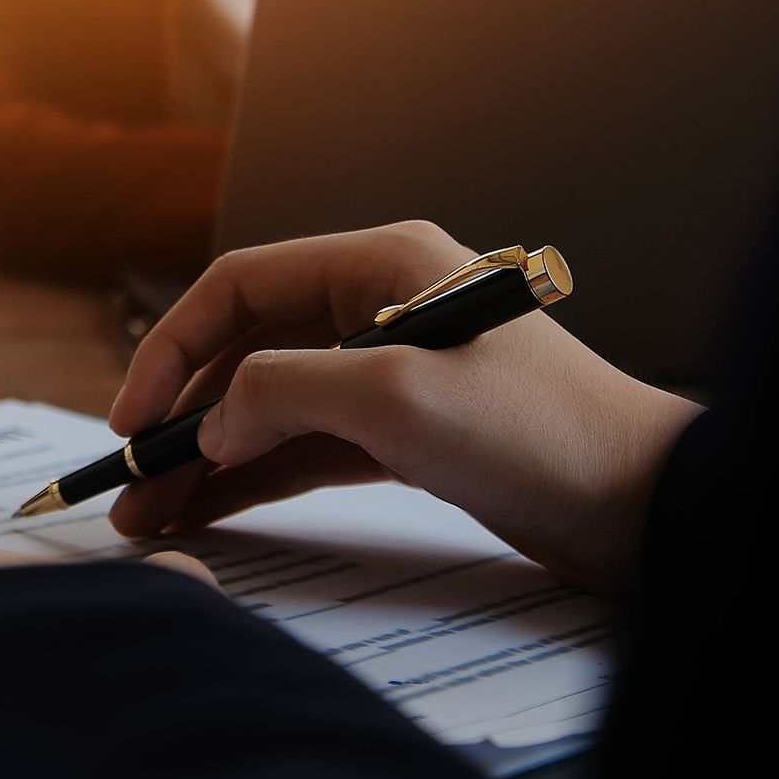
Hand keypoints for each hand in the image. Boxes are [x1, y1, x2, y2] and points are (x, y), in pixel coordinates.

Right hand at [107, 222, 703, 590]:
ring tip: (151, 514)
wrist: (647, 508)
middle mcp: (378, 306)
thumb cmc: (544, 434)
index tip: (132, 418)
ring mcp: (389, 371)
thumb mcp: (397, 398)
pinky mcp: (404, 433)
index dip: (172, 349)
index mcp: (382, 264)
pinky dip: (255, 476)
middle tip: (130, 482)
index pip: (239, 286)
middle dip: (182, 417)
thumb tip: (212, 420)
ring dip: (209, 457)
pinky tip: (208, 510)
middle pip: (246, 350)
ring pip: (268, 406)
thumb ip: (285, 391)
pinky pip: (305, 446)